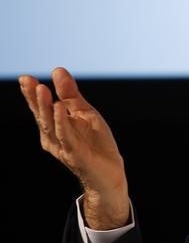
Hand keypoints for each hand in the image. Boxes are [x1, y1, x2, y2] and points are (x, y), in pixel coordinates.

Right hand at [19, 67, 129, 228]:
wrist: (109, 172)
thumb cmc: (95, 143)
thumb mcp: (84, 113)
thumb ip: (71, 94)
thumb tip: (57, 70)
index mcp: (54, 126)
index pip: (41, 108)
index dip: (31, 94)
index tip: (25, 78)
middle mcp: (53, 137)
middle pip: (42, 115)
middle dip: (34, 99)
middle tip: (29, 81)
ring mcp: (62, 146)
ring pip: (50, 125)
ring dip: (45, 107)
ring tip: (42, 89)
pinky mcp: (75, 154)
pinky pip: (66, 136)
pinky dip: (62, 122)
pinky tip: (60, 107)